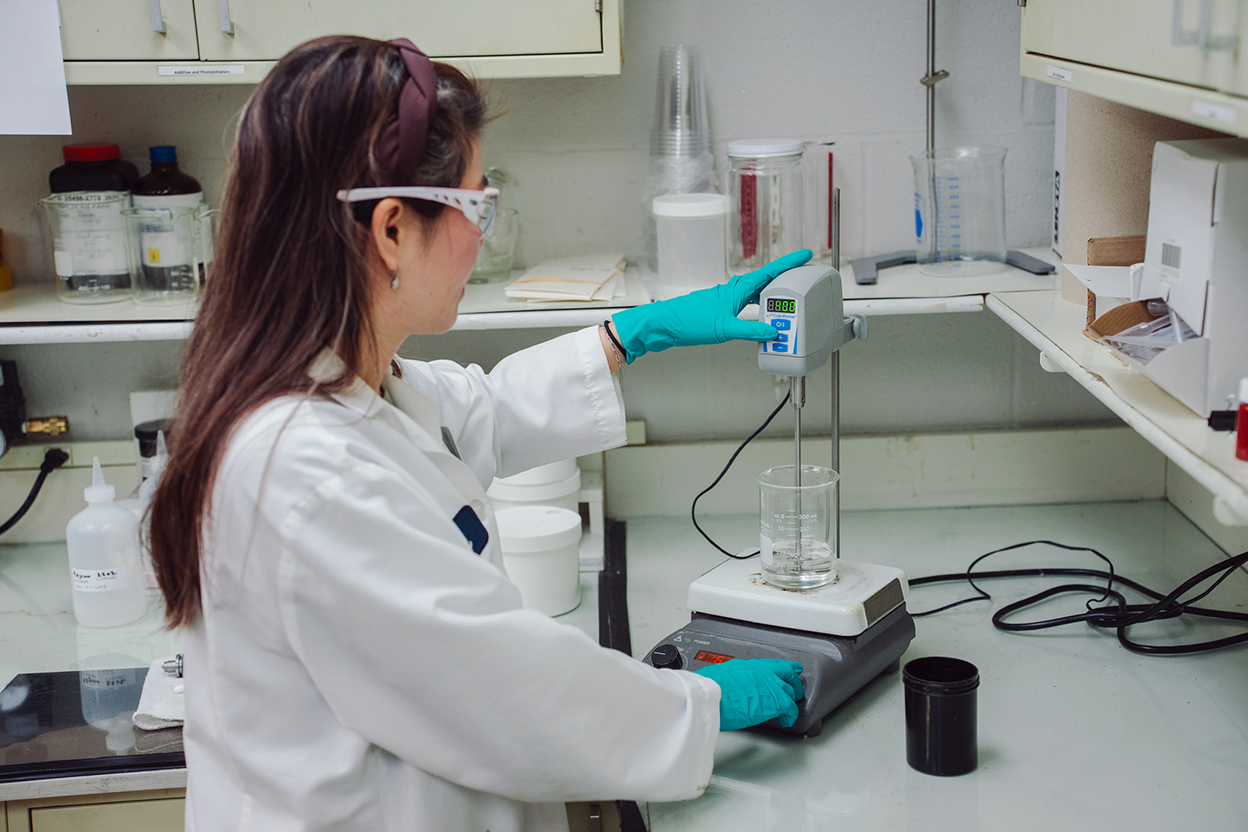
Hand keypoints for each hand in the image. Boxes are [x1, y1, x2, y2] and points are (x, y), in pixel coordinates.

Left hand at [610, 249, 812, 362]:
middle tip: (803, 284)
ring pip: (756, 295)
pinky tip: (760, 320)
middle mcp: (733, 290)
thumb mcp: (724, 329)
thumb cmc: (688, 322)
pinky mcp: (719, 309)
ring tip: (787, 306)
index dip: (790, 263)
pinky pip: (746, 306)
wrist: (662, 325)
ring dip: (771, 299)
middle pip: (766, 282)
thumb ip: (750, 331)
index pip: (770, 272)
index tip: (806, 255)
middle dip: (785, 282)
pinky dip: (757, 310)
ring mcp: (726, 299)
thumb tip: (773, 332)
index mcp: (737, 289)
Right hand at [694, 658, 805, 730]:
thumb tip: (733, 685)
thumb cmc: (710, 687)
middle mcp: (764, 672)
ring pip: (791, 691)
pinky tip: (787, 721)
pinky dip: (791, 716)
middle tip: (795, 689)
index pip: (774, 664)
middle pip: (788, 674)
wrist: (712, 694)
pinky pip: (791, 709)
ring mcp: (772, 686)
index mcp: (750, 665)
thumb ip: (735, 679)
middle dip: (793, 682)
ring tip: (790, 709)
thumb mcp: (723, 675)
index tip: (790, 670)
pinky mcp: (776, 702)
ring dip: (791, 700)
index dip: (785, 668)